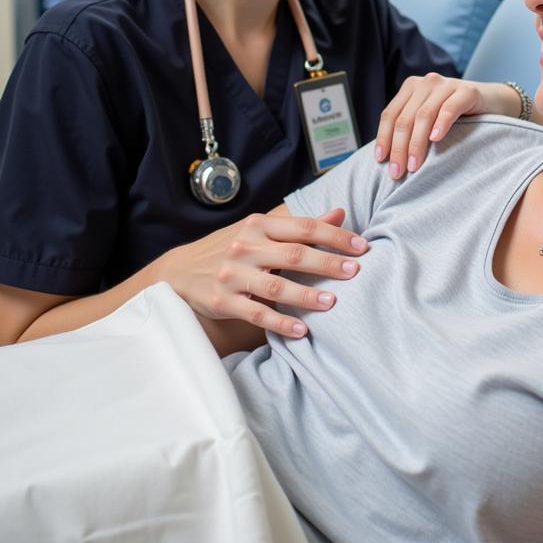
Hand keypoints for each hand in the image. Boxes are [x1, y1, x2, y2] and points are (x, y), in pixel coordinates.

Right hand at [161, 208, 366, 337]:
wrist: (180, 271)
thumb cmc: (232, 248)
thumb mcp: (262, 230)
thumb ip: (301, 226)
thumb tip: (341, 212)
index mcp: (260, 225)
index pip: (305, 227)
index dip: (336, 235)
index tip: (362, 246)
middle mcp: (246, 246)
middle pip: (295, 255)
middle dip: (329, 263)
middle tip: (356, 272)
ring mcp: (233, 275)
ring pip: (276, 286)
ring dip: (307, 295)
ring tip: (333, 302)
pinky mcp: (223, 301)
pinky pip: (257, 313)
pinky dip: (281, 322)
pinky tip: (302, 329)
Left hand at [375, 75, 518, 177]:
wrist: (492, 103)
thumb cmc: (456, 116)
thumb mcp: (429, 118)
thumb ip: (410, 128)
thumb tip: (386, 158)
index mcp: (411, 88)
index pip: (390, 115)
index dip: (383, 138)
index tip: (380, 161)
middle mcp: (426, 83)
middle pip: (405, 118)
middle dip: (398, 147)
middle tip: (397, 172)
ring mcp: (446, 85)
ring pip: (424, 115)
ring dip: (416, 143)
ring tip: (414, 165)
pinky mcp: (468, 90)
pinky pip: (450, 108)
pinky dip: (441, 124)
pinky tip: (436, 139)